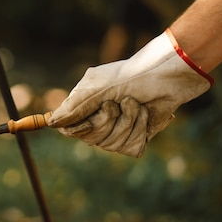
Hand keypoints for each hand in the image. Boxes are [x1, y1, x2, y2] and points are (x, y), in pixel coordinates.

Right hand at [48, 29, 212, 156]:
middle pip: (92, 139)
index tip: (91, 118)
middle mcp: (99, 116)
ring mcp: (119, 127)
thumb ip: (74, 107)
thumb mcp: (97, 88)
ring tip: (137, 105)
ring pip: (112, 144)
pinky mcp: (137, 134)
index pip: (70, 128)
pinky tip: (146, 115)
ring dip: (128, 123)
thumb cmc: (132, 76)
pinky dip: (140, 130)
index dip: (81, 127)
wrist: (170, 75)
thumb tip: (51, 123)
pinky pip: (130, 147)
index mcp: (85, 102)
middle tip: (118, 103)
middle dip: (108, 122)